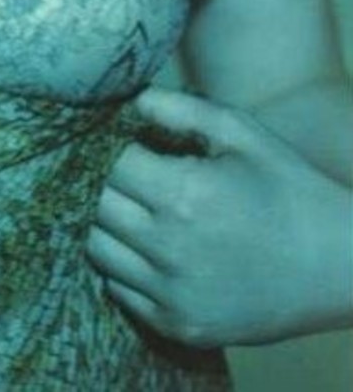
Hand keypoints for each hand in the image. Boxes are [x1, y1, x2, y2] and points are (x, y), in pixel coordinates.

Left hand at [86, 87, 352, 346]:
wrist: (341, 267)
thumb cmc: (289, 190)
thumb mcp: (243, 134)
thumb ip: (180, 110)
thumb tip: (128, 97)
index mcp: (184, 194)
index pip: (108, 163)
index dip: (107, 147)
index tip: (120, 142)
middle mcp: (170, 248)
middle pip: (96, 205)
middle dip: (102, 183)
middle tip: (124, 175)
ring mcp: (173, 294)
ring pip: (98, 249)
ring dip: (106, 224)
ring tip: (133, 209)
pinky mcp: (179, 325)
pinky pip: (119, 289)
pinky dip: (123, 266)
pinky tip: (149, 248)